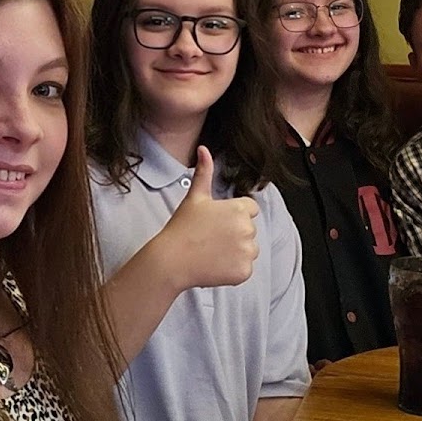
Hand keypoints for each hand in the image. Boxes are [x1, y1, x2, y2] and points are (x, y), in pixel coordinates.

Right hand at [160, 147, 258, 289]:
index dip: (232, 215)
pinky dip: (233, 270)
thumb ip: (204, 172)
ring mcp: (247, 251)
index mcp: (239, 209)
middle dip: (234, 235)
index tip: (216, 223)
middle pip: (250, 231)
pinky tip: (214, 265)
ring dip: (236, 253)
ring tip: (211, 252)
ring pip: (249, 250)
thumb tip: (203, 149)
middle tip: (210, 238)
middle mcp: (248, 229)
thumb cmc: (182, 227)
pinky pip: (245, 269)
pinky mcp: (244, 271)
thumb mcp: (195, 197)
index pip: (250, 209)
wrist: (172, 260)